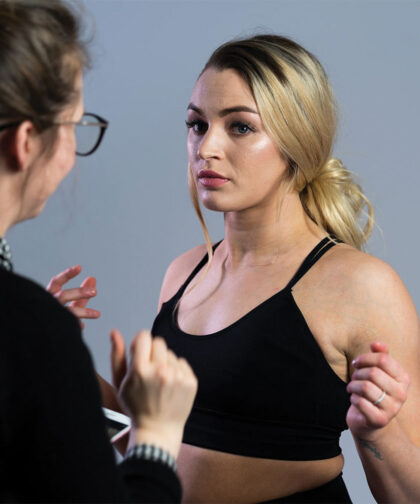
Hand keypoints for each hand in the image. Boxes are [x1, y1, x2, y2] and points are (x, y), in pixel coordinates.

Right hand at [46, 265, 100, 328]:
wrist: (43, 334)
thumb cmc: (57, 315)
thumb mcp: (69, 303)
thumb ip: (81, 293)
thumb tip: (92, 278)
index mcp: (49, 295)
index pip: (56, 282)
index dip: (67, 275)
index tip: (80, 268)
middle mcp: (47, 305)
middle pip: (63, 296)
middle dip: (79, 293)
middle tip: (95, 292)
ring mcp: (50, 317)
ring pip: (67, 312)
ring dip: (83, 311)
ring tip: (98, 314)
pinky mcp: (53, 328)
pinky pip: (68, 326)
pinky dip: (76, 325)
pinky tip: (82, 326)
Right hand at [110, 329, 197, 457]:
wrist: (157, 431)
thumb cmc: (135, 408)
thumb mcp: (120, 383)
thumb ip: (117, 356)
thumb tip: (114, 332)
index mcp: (140, 370)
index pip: (144, 336)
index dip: (140, 342)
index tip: (140, 352)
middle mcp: (160, 371)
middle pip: (159, 342)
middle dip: (153, 351)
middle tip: (149, 368)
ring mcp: (177, 376)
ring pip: (171, 353)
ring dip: (165, 362)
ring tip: (160, 382)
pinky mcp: (190, 382)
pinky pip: (182, 362)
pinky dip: (176, 371)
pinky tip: (170, 385)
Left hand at [346, 341, 409, 440]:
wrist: (372, 421)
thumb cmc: (374, 391)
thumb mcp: (378, 371)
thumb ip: (379, 355)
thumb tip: (376, 343)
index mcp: (403, 378)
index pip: (383, 359)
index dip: (365, 358)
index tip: (356, 362)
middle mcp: (402, 394)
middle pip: (373, 373)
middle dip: (357, 373)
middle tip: (354, 378)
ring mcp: (392, 409)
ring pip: (365, 387)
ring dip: (353, 386)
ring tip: (352, 388)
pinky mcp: (380, 420)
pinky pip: (360, 402)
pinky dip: (353, 399)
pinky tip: (355, 400)